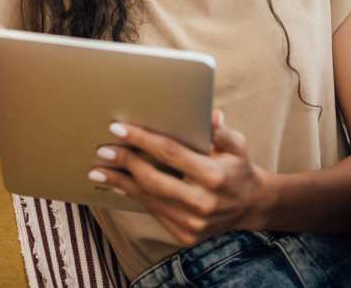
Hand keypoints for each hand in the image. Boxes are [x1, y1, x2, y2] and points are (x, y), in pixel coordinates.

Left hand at [88, 109, 270, 246]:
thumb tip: (210, 115)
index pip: (170, 153)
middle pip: (153, 179)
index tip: (118, 128)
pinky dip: (135, 197)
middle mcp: (202, 203)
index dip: (142, 139)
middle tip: (103, 149)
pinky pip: (154, 212)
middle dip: (125, 163)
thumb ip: (221, 130)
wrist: (251, 206)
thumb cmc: (238, 168)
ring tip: (99, 170)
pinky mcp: (185, 235)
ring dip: (121, 183)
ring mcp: (193, 223)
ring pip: (149, 199)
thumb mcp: (237, 145)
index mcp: (213, 175)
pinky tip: (119, 185)